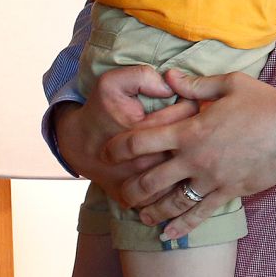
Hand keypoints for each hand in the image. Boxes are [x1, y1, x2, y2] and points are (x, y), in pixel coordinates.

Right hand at [54, 65, 193, 199]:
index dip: (192, 104)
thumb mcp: (113, 83)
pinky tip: (181, 171)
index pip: (186, 115)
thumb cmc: (102, 110)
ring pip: (182, 176)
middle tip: (195, 126)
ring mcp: (136, 184)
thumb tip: (169, 85)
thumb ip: (142, 77)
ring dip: (191, 163)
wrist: (78, 143)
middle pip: (189, 147)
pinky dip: (177, 186)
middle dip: (197, 134)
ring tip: (191, 148)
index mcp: (137, 131)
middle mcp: (139, 161)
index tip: (188, 102)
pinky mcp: (132, 199)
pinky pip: (165, 197)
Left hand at [104, 69, 275, 238]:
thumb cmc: (263, 103)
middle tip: (121, 193)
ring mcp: (210, 178)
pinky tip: (168, 235)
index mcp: (189, 130)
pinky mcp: (228, 191)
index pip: (140, 140)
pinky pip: (200, 213)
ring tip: (141, 215)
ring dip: (152, 211)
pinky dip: (182, 226)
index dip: (117, 146)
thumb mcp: (229, 85)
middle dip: (130, 188)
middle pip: (149, 179)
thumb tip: (169, 76)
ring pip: (171, 202)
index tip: (107, 151)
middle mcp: (194, 158)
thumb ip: (195, 85)